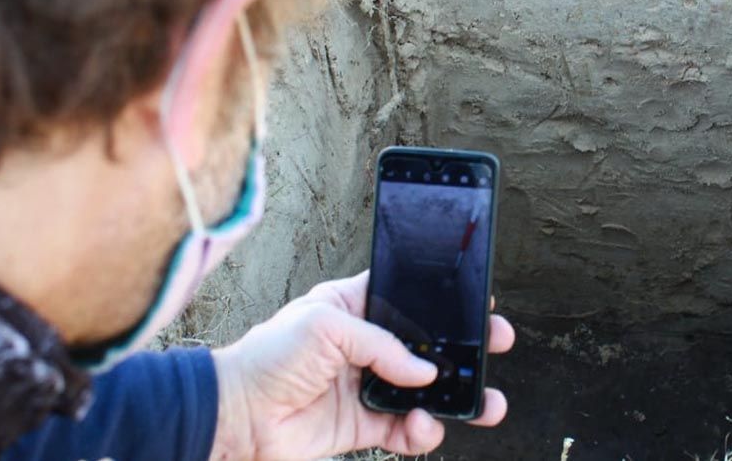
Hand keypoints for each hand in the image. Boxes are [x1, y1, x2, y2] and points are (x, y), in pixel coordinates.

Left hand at [209, 270, 515, 458]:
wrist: (236, 417)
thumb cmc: (268, 356)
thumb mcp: (325, 325)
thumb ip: (382, 344)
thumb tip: (424, 373)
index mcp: (355, 308)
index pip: (409, 299)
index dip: (444, 302)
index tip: (478, 304)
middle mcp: (366, 347)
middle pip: (428, 346)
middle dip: (465, 349)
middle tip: (495, 346)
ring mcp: (368, 388)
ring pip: (426, 392)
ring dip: (457, 398)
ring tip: (486, 404)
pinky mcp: (364, 426)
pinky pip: (407, 430)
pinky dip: (422, 432)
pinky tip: (423, 426)